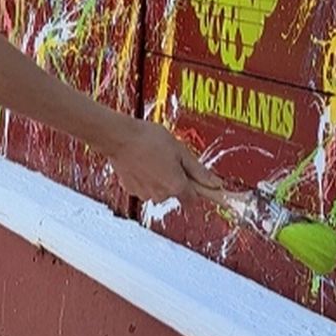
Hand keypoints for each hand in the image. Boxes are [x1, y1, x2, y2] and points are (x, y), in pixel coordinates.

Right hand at [105, 119, 225, 205]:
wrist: (120, 136)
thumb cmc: (149, 138)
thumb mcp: (180, 150)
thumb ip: (199, 171)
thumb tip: (216, 184)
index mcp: (176, 185)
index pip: (194, 199)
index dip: (197, 189)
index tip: (198, 183)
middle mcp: (161, 194)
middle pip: (176, 193)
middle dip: (176, 180)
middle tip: (171, 160)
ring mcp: (145, 193)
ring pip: (159, 191)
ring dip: (159, 179)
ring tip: (154, 158)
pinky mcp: (131, 190)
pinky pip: (144, 187)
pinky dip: (145, 178)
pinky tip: (142, 162)